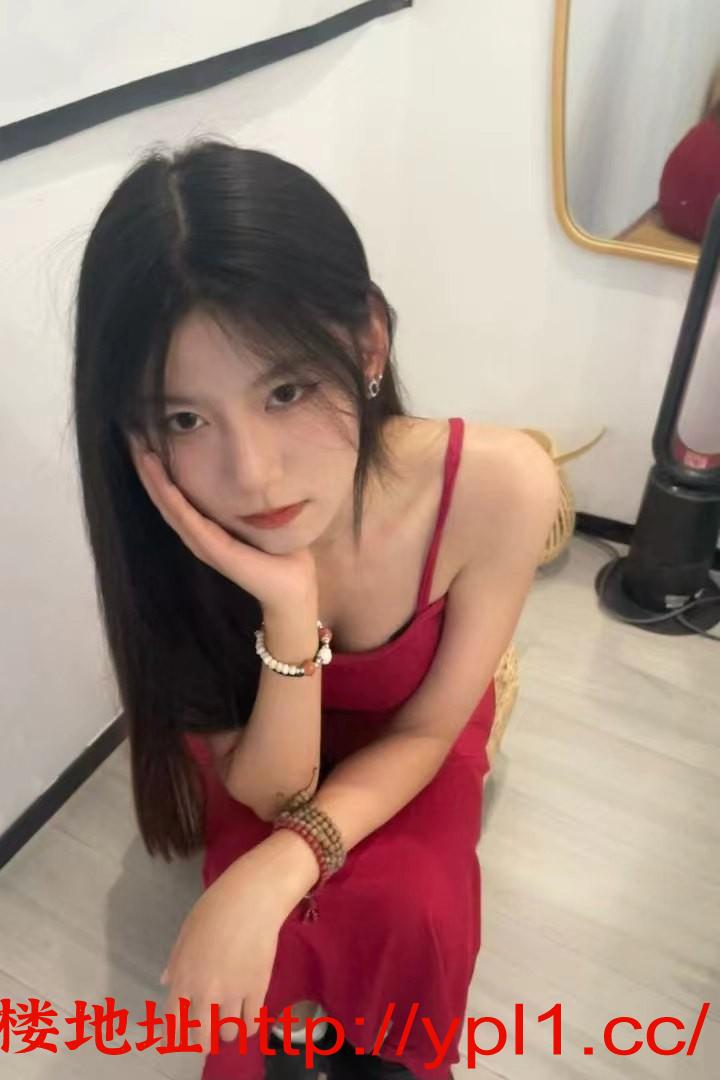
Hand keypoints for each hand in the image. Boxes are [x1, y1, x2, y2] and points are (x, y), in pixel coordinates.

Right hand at [128, 436, 317, 611]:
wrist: (293, 588)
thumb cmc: (281, 553)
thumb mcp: (260, 516)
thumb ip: (249, 498)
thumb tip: (252, 467)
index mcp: (207, 528)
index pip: (175, 495)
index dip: (159, 470)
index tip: (146, 439)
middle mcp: (199, 536)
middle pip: (165, 499)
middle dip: (149, 470)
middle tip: (132, 439)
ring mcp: (204, 545)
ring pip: (170, 508)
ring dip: (153, 481)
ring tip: (140, 453)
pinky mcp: (215, 552)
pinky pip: (190, 523)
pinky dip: (174, 502)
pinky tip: (163, 484)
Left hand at [158, 845, 291, 1051]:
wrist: (251, 898)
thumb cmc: (215, 908)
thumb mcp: (186, 932)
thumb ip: (176, 962)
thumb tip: (166, 982)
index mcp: (183, 978)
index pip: (173, 1022)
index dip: (176, 1035)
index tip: (181, 1037)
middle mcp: (205, 993)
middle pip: (201, 1037)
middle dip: (203, 1039)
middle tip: (209, 1032)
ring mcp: (233, 993)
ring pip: (228, 1034)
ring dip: (227, 1030)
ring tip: (231, 1019)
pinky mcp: (258, 990)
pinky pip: (252, 1023)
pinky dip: (248, 1026)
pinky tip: (248, 1017)